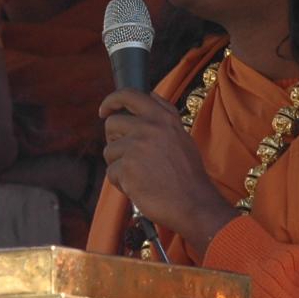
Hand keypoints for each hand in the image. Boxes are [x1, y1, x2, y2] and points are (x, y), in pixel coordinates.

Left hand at [100, 90, 237, 253]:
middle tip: (125, 154)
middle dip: (113, 139)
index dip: (112, 100)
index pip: (129, 95)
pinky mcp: (126, 167)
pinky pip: (111, 172)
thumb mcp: (182, 134)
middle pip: (112, 123)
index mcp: (163, 117)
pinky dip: (121, 183)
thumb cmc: (188, 173)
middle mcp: (149, 127)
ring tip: (139, 175)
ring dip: (119, 165)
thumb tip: (151, 96)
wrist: (193, 202)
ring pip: (109, 151)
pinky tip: (139, 187)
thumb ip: (165, 114)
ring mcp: (136, 146)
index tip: (105, 110)